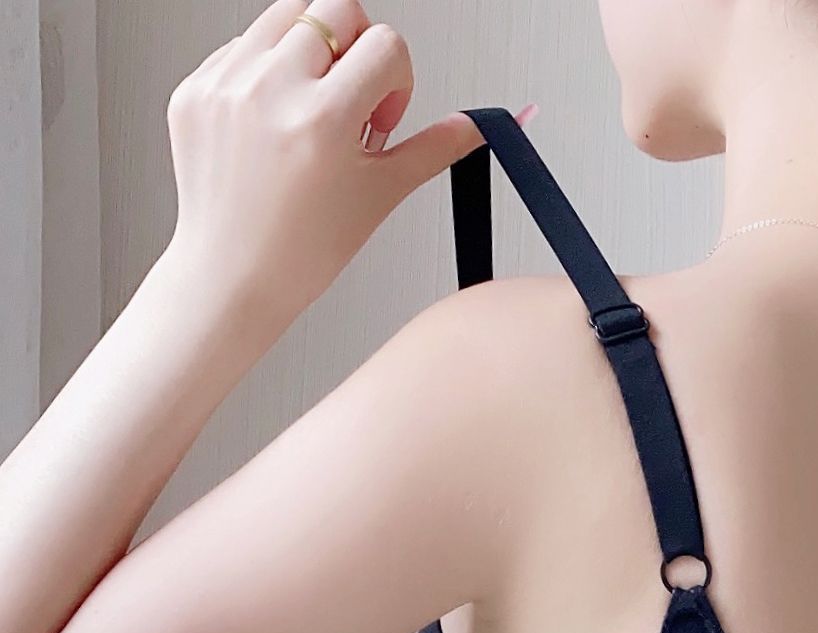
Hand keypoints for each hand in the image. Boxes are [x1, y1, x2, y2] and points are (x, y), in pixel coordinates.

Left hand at [162, 0, 536, 324]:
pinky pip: (242, 46)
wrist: (234, 273)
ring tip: (310, 108)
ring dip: (311, 50)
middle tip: (350, 100)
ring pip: (286, 16)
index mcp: (322, 118)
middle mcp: (271, 90)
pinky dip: (266, 73)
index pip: (386, 45)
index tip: (381, 115)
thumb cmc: (304, 247)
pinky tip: (272, 123)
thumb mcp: (381, 195)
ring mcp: (227, 84)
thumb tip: (474, 125)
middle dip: (356, 49)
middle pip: (336, 11)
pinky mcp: (196, 87)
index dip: (397, 80)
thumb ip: (432, 149)